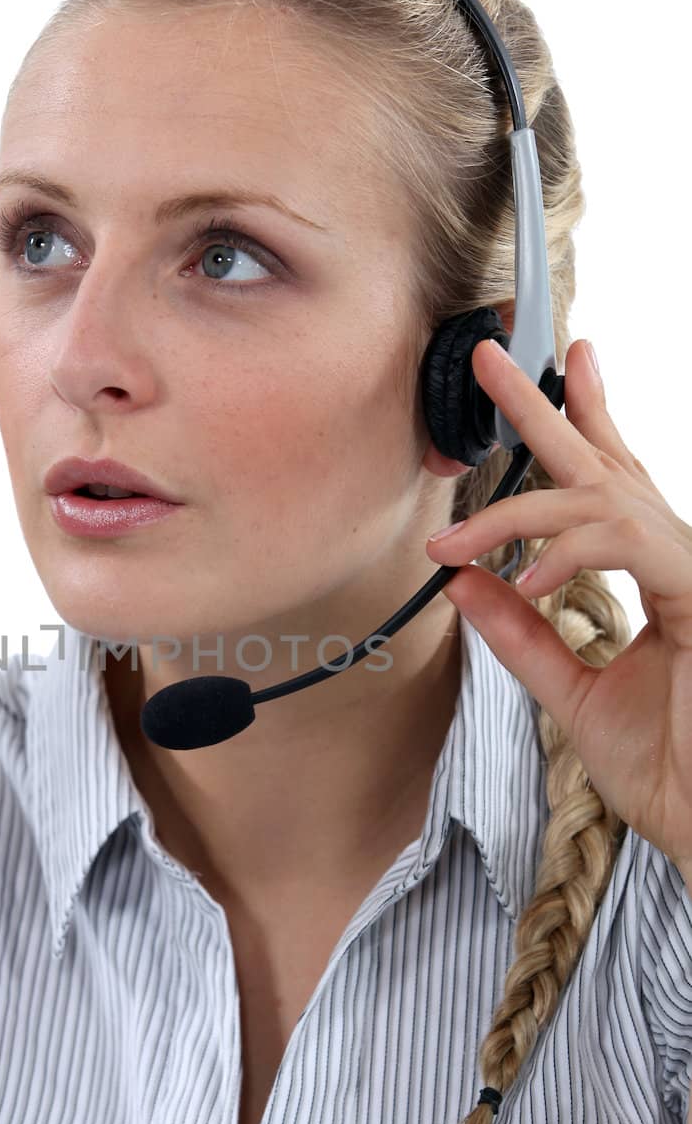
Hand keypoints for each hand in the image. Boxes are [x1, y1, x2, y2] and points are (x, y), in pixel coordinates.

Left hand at [425, 337, 691, 870]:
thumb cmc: (670, 767)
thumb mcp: (572, 691)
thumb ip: (522, 634)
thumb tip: (463, 581)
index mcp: (660, 574)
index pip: (617, 484)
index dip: (589, 420)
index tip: (562, 365)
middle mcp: (683, 558)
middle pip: (608, 465)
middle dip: (545, 407)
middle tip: (488, 356)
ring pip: (601, 503)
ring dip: (517, 514)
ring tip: (454, 540)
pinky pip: (627, 544)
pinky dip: (567, 554)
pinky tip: (526, 579)